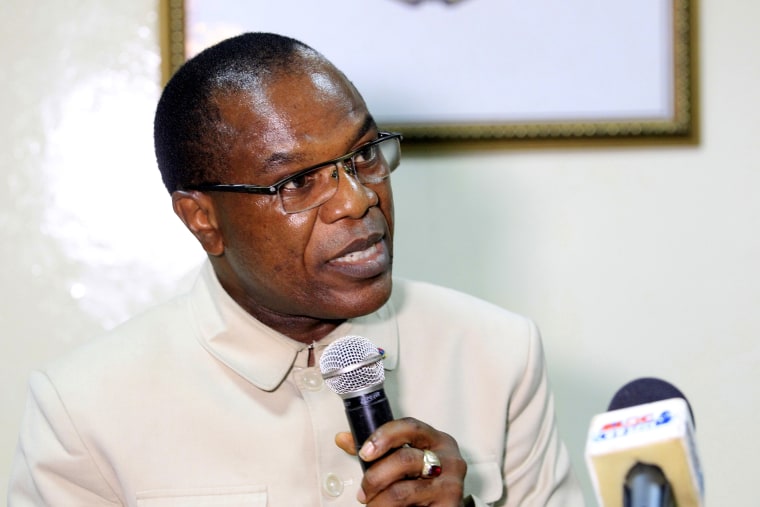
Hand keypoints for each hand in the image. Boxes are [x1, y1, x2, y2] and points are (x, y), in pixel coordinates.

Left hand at [335, 417, 467, 505]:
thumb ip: (377, 450)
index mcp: (437, 440)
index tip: (364, 452)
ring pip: (402, 491)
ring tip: (372, 504)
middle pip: (404, 459)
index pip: (410, 427)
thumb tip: (343, 438)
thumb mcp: (404, 461)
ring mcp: (451, 485)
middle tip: (363, 492)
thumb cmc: (423, 482)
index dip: (383, 436)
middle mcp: (449, 459)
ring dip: (378, 501)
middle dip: (375, 477)